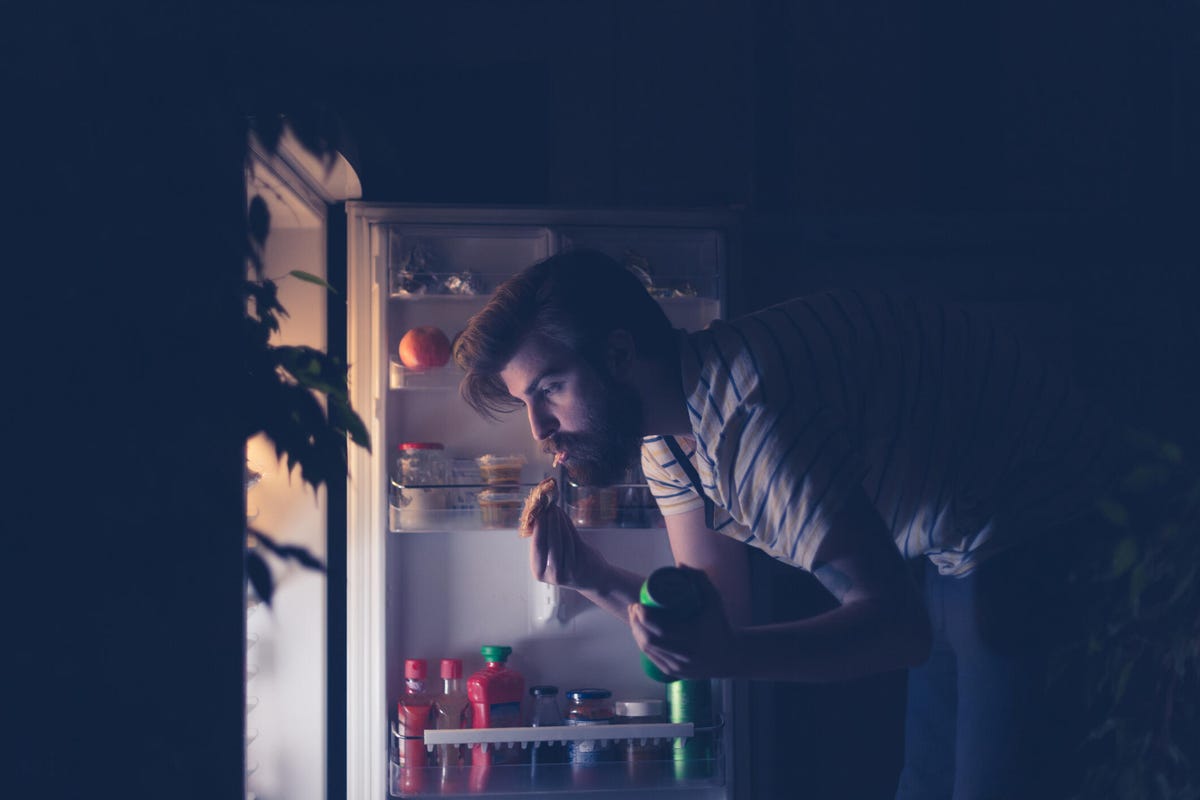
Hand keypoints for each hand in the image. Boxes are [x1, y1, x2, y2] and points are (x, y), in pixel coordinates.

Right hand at [527, 503, 606, 590]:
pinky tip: (563, 516)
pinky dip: (567, 524)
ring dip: (558, 520)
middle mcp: (553, 575)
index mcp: (539, 572)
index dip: (538, 527)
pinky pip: (573, 539)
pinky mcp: (582, 563)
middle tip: (546, 506)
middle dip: (548, 522)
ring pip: (563, 538)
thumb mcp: (551, 556)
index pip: (537, 546)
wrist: (593, 577)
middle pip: (549, 542)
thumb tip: (537, 513)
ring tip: (555, 508)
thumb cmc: (567, 562)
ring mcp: (568, 571)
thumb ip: (544, 538)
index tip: (537, 512)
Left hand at [627, 565, 740, 679]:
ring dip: (636, 633)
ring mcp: (677, 667)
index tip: (638, 604)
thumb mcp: (714, 600)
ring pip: (648, 650)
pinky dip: (643, 644)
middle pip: (648, 640)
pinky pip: (652, 658)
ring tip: (634, 617)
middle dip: (636, 623)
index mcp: (692, 639)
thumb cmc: (721, 625)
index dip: (643, 617)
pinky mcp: (674, 673)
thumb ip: (700, 580)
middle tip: (634, 608)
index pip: (659, 630)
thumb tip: (679, 565)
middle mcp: (683, 656)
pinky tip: (639, 633)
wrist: (731, 657)